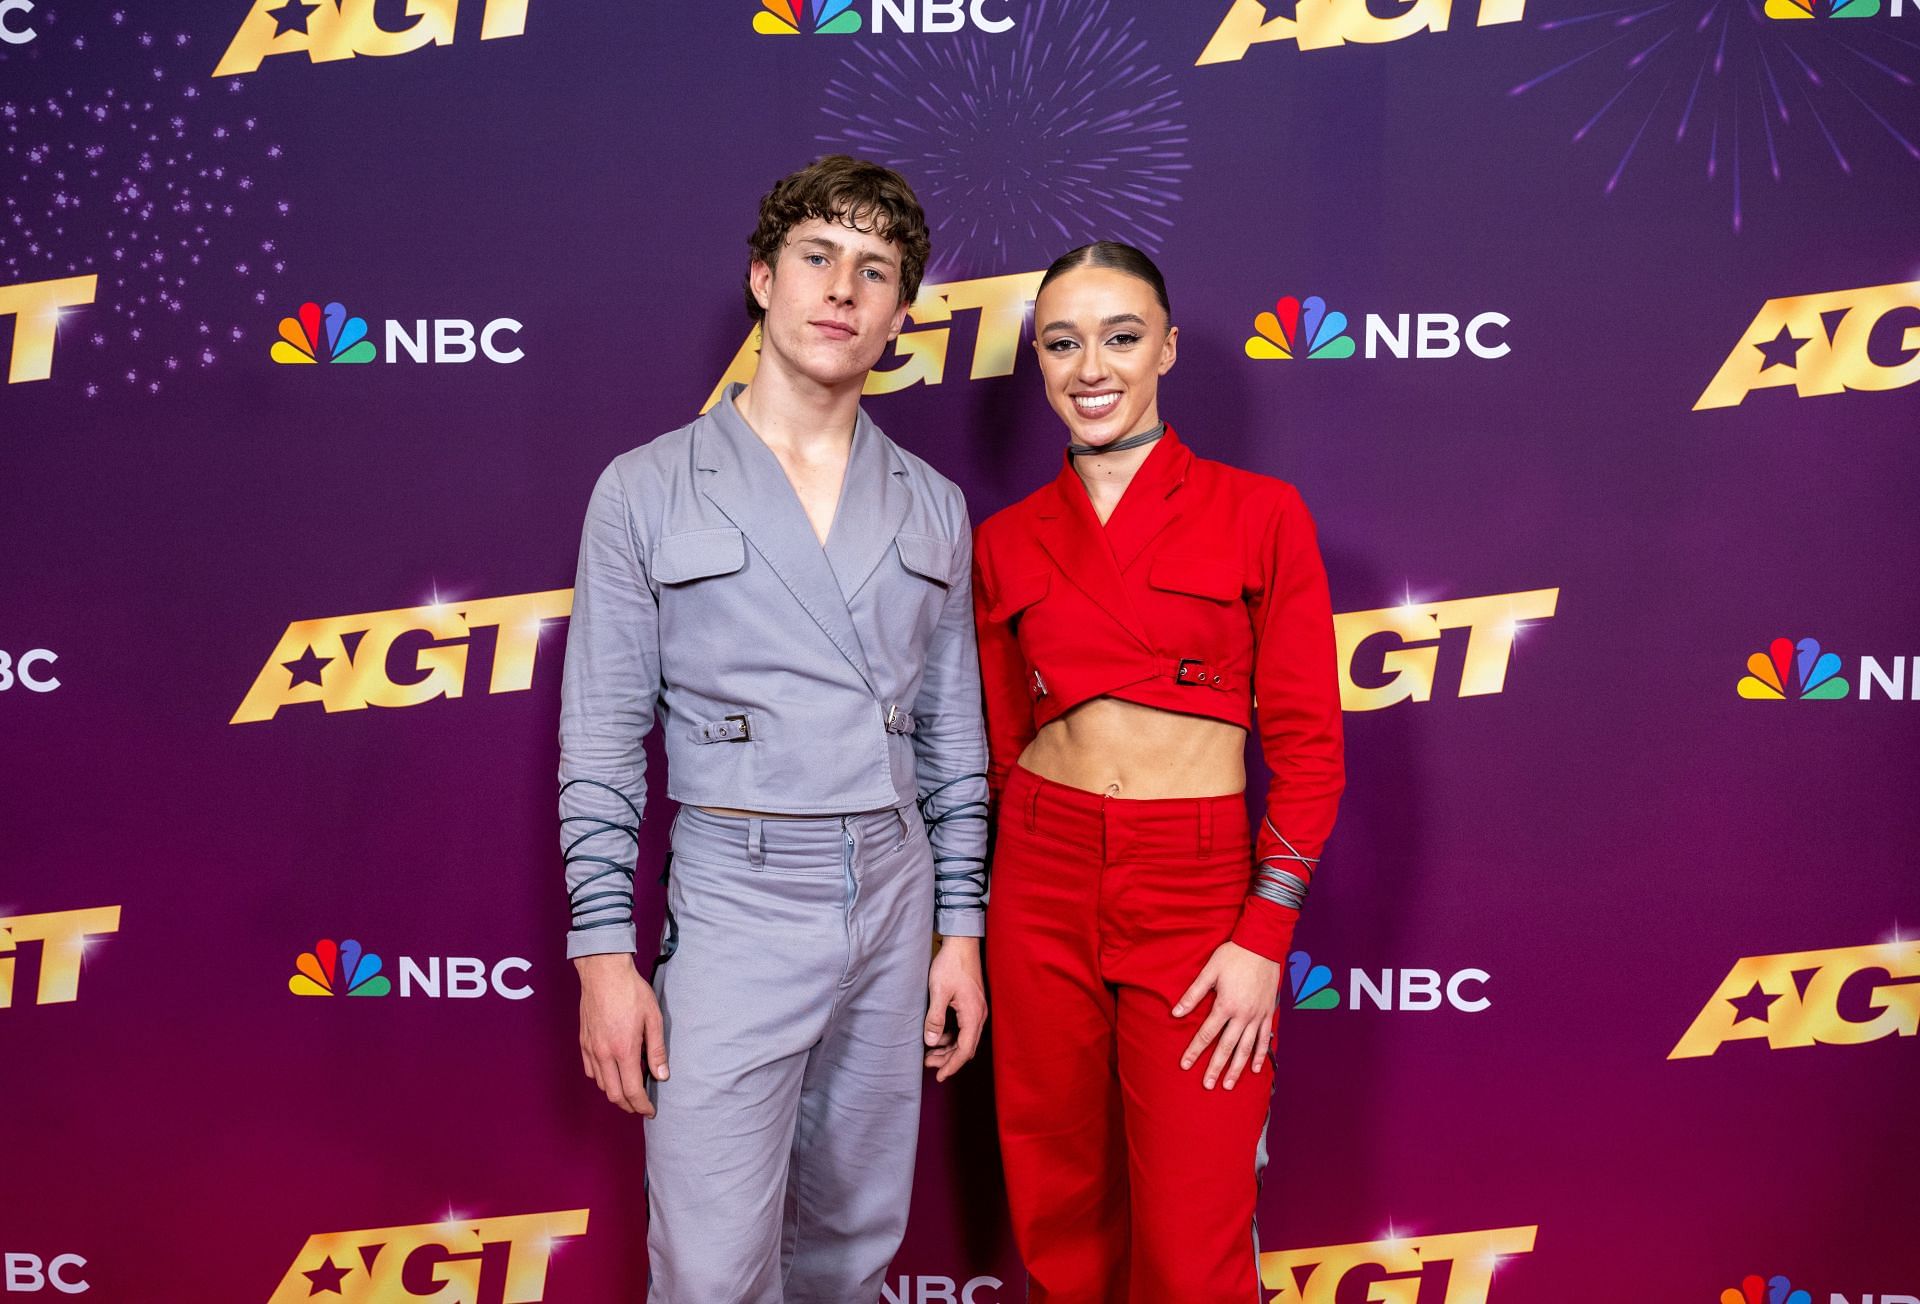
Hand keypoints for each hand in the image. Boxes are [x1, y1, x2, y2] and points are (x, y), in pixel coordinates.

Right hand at [575, 953, 667, 1116]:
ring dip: (616, 1092)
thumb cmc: (631, 991)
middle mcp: (604, 1053)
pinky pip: (591, 1070)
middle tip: (642, 1106)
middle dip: (629, 1106)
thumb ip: (657, 1050)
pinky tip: (613, 1072)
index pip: (633, 1090)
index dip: (642, 1106)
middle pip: (615, 1094)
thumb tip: (662, 1076)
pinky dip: (603, 1079)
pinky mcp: (584, 1042)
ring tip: (631, 1089)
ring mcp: (591, 1048)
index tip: (651, 1111)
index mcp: (624, 1050)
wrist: (604, 972)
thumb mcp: (653, 1018)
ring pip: (602, 1084)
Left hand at [924, 935, 986, 1082]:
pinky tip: (938, 1037)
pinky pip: (964, 1028)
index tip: (939, 1077)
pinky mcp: (972, 1004)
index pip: (965, 1050)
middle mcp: (979, 1015)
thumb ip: (935, 1019)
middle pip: (966, 1047)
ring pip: (965, 1039)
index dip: (952, 1066)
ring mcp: (977, 1010)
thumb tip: (932, 1042)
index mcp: (973, 1015)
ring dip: (949, 1048)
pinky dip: (952, 1036)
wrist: (962, 943)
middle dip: (948, 1059)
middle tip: (928, 1065)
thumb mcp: (939, 992)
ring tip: (930, 1054)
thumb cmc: (951, 964)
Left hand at [1173, 941, 1279, 1090]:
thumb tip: (1175, 1012)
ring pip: (1247, 1048)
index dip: (1194, 1051)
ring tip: (1228, 1084)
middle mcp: (1243, 1015)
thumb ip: (1193, 994)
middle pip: (1227, 1047)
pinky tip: (1255, 1069)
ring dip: (1237, 1068)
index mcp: (1226, 1005)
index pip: (1206, 1034)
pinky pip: (1265, 1038)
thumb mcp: (1209, 971)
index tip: (1185, 1065)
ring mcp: (1258, 1016)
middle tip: (1208, 1085)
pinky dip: (1260, 1055)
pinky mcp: (1269, 1013)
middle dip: (1215, 1067)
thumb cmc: (1233, 955)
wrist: (1262, 944)